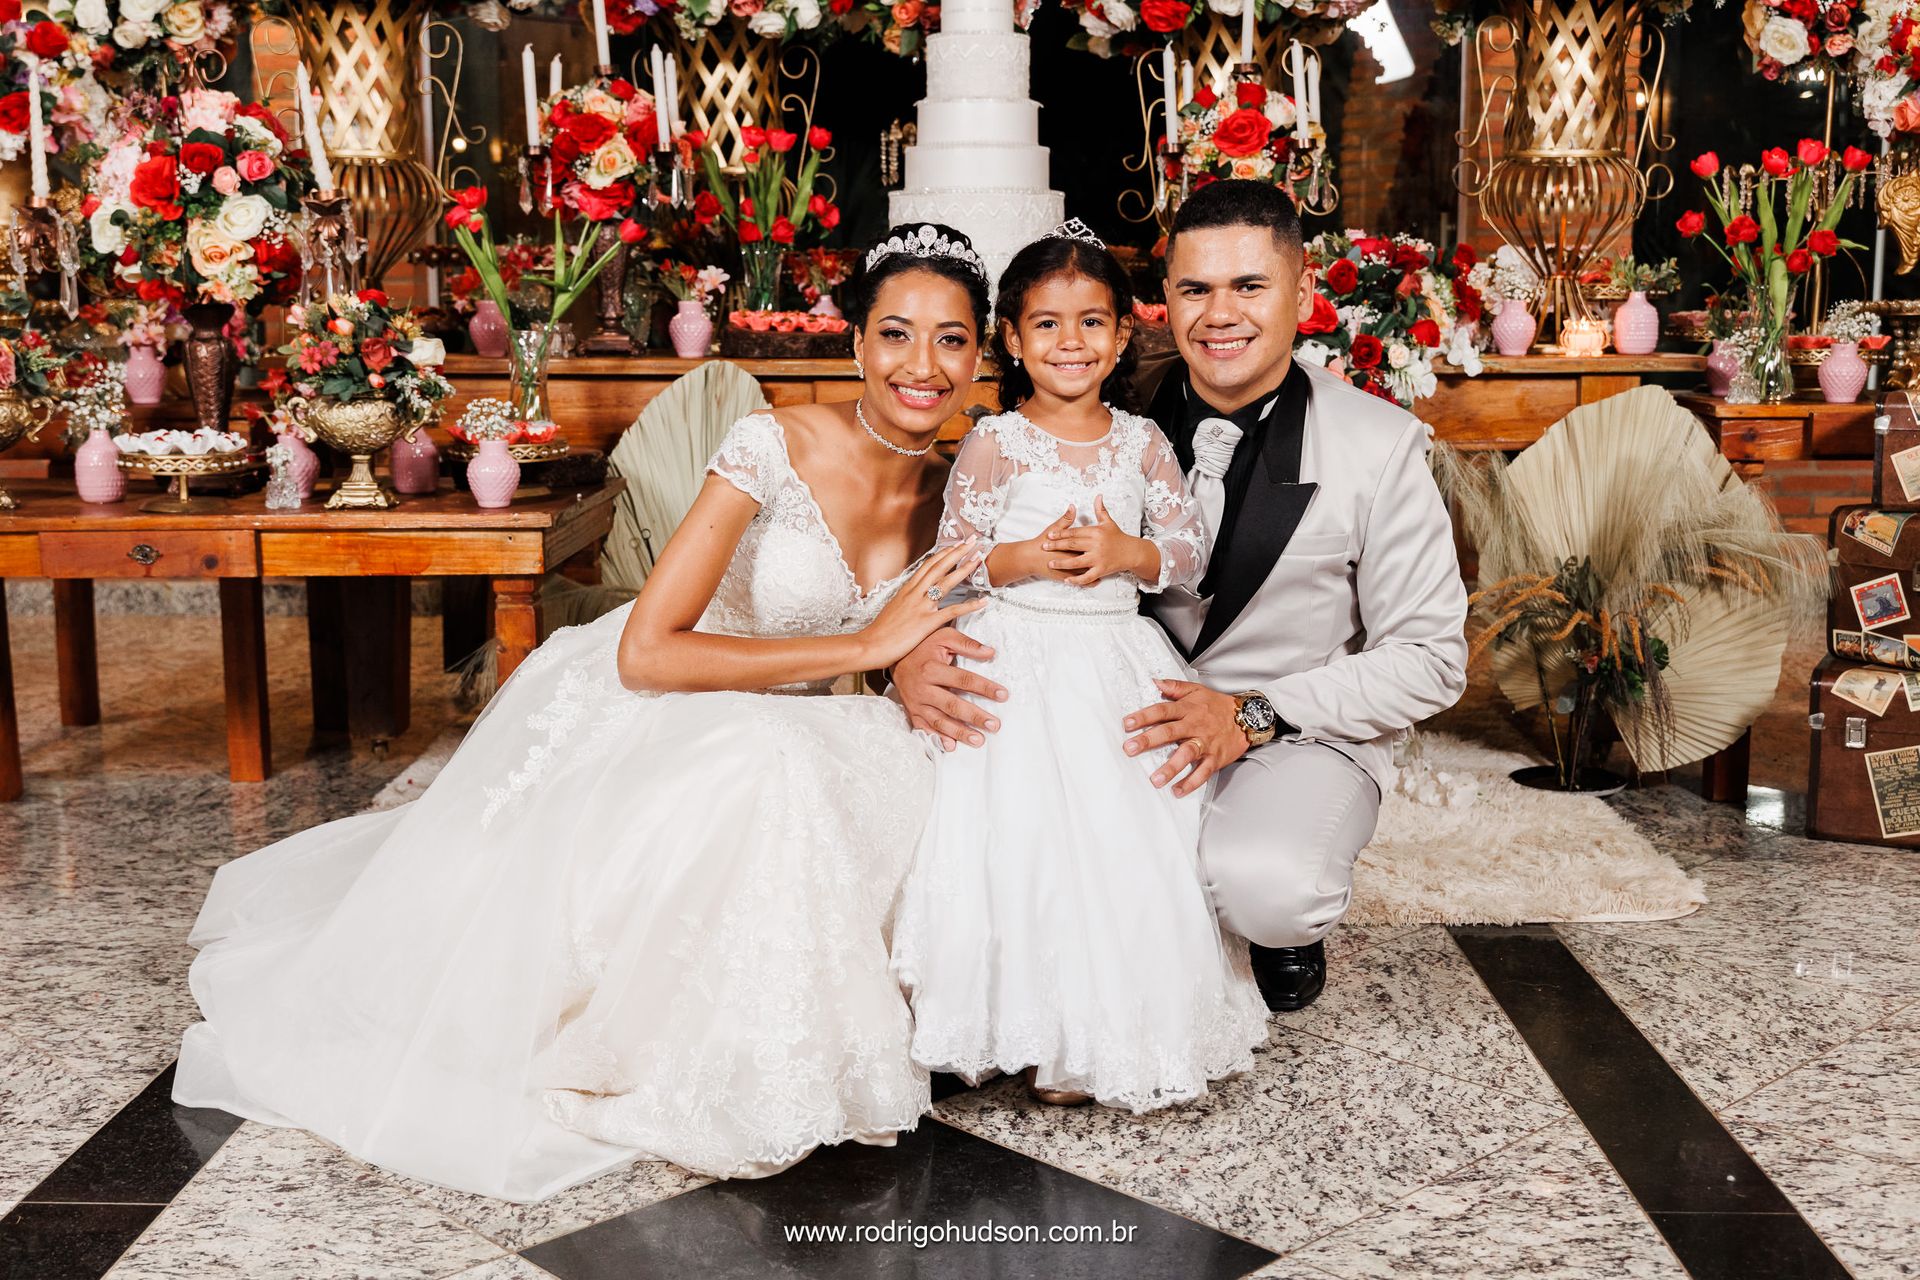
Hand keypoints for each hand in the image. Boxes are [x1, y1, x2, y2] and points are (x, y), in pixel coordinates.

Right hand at [859, 540, 987, 671]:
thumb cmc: (880, 631)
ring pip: (946, 583)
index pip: (928, 566)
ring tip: (978, 560)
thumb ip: (905, 601)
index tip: (955, 545)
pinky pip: (952, 611)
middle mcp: (914, 593)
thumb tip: (912, 598)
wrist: (870, 645)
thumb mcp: (892, 609)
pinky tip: (982, 601)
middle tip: (972, 541)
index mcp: (906, 590)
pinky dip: (969, 606)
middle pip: (939, 567)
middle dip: (957, 552)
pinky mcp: (926, 622)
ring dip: (964, 569)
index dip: (943, 554)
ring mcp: (921, 606)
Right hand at [893, 626, 1006, 750]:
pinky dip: (937, 738)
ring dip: (959, 732)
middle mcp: (922, 688)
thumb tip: (990, 652)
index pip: (963, 680)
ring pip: (939, 721)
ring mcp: (916, 703)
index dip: (984, 688)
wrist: (894, 658)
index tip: (1003, 695)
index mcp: (932, 669)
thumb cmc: (923, 646)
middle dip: (974, 716)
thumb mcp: (943, 637)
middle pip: (952, 705)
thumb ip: (967, 644)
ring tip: (979, 740)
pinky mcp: (912, 712)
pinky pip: (924, 728)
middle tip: (994, 725)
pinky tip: (951, 746)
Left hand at [1043, 496, 1155, 586]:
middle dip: (1057, 546)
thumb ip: (1100, 510)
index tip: (1049, 534)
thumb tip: (1098, 496)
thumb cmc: (1118, 537)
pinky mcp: (1102, 570)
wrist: (1132, 552)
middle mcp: (1096, 545)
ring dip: (1062, 563)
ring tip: (1050, 563)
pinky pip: (1087, 576)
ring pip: (1077, 562)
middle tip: (1044, 547)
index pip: (1075, 532)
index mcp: (1096, 532)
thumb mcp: (1109, 522)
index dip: (1061, 533)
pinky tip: (1067, 580)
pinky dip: (1077, 580)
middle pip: (1072, 545)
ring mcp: (1099, 558)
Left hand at [1122, 680, 1247, 796]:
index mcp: (1187, 709)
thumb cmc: (1218, 705)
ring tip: (1154, 780)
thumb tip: (1154, 682)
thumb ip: (1175, 687)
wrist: (1248, 718)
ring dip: (1170, 767)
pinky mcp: (1215, 758)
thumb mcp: (1197, 690)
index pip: (1162, 710)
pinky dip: (1191, 782)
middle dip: (1148, 740)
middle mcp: (1194, 726)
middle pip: (1169, 732)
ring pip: (1186, 754)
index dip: (1144, 716)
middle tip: (1130, 749)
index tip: (1127, 723)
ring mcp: (1205, 743)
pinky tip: (1177, 791)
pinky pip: (1203, 772)